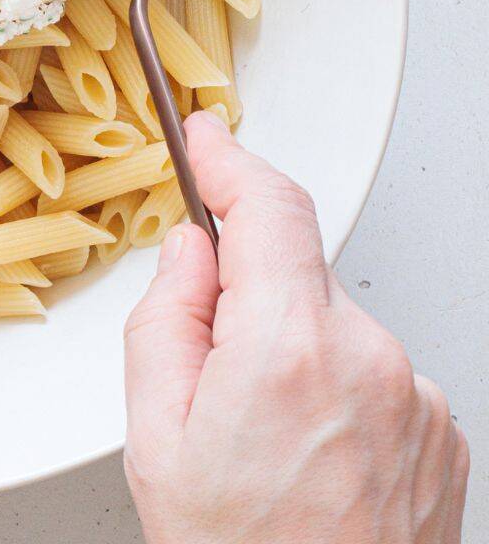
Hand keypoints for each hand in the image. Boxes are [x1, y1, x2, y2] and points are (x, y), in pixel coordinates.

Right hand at [124, 112, 468, 543]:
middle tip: (207, 374)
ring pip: (328, 324)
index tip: (208, 138)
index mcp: (288, 349)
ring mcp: (414, 396)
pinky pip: (370, 370)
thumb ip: (167, 317)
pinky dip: (333, 388)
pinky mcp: (440, 429)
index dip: (230, 160)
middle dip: (244, 294)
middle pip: (293, 270)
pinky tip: (309, 457)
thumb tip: (191, 252)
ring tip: (265, 443)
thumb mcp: (155, 436)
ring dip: (290, 350)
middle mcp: (368, 359)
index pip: (267, 208)